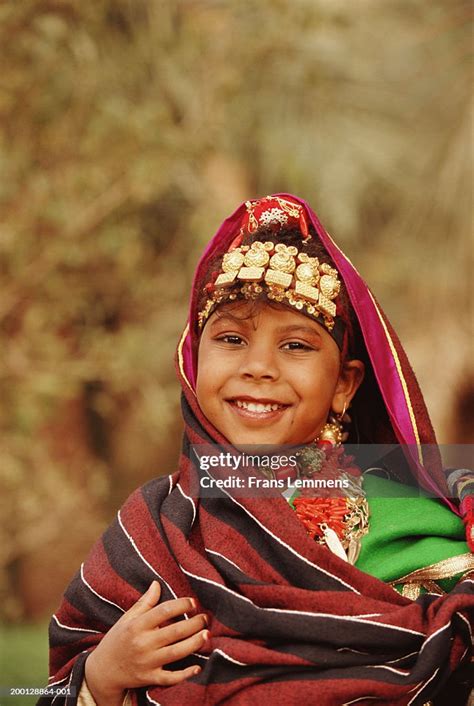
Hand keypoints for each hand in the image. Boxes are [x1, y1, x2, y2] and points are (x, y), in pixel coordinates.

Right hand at [84, 581, 208, 705]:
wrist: (103, 670)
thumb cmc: (118, 639)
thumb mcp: (127, 618)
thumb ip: (145, 602)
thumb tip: (157, 583)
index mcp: (137, 625)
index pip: (163, 611)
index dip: (181, 605)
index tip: (193, 602)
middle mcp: (143, 643)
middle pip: (174, 632)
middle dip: (194, 624)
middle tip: (205, 618)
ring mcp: (147, 662)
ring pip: (176, 653)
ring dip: (194, 644)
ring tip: (206, 635)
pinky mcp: (149, 678)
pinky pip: (170, 678)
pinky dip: (184, 674)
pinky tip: (197, 668)